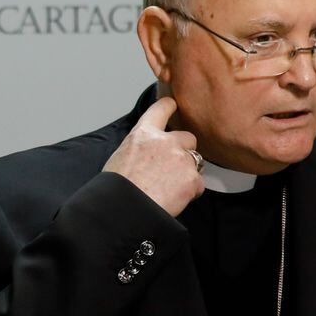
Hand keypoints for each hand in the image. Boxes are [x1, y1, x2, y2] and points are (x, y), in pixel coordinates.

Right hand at [102, 96, 203, 216]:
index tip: (173, 105)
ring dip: (187, 172)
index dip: (169, 106)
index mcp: (143, 134)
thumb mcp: (121, 157)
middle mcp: (165, 141)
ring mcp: (181, 159)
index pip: (161, 109)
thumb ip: (140, 149)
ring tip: (169, 188)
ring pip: (196, 161)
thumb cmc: (116, 189)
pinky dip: (190, 192)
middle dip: (184, 151)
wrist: (124, 210)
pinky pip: (198, 184)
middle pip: (188, 138)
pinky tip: (174, 199)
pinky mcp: (192, 179)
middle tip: (170, 169)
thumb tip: (147, 155)